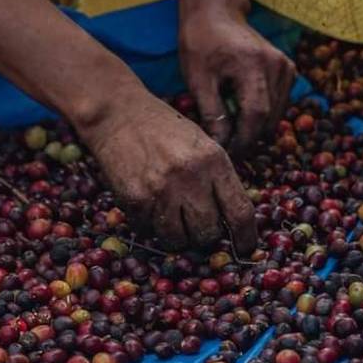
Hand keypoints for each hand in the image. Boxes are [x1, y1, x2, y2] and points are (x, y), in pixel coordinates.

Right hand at [81, 93, 256, 253]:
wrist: (117, 113)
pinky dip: (149, 226)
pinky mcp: (135, 199)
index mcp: (214, 162)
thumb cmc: (162, 128)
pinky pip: (148, 230)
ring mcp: (161, 191)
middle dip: (203, 237)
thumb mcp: (201, 145)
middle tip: (195, 228)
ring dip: (176, 236)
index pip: (239, 212)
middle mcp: (191, 178)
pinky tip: (147, 207)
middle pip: (208, 233)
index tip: (245, 249)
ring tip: (170, 220)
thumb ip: (216, 178)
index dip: (246, 238)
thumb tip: (229, 218)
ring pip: (177, 239)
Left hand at [179, 6, 295, 151]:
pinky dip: (261, 116)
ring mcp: (287, 68)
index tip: (226, 156)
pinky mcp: (288, 71)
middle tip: (224, 151)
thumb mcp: (197, 79)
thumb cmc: (201, 44)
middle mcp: (278, 66)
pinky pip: (278, 104)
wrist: (216, 14)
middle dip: (247, 139)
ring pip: (275, 115)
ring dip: (254, 129)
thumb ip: (211, 112)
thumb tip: (220, 144)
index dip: (242, 141)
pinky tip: (239, 117)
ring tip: (229, 134)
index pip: (256, 115)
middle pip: (269, 118)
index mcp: (255, 66)